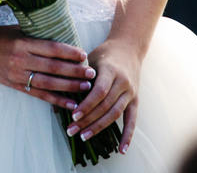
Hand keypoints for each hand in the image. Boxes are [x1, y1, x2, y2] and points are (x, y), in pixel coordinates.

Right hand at [0, 20, 95, 110]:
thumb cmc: (0, 34)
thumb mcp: (18, 29)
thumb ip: (37, 35)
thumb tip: (62, 36)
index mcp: (22, 43)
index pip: (50, 48)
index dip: (69, 52)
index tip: (83, 54)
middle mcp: (20, 60)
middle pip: (52, 68)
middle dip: (74, 71)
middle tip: (91, 72)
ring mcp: (17, 75)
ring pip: (48, 84)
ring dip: (68, 87)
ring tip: (85, 87)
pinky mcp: (15, 86)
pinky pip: (38, 95)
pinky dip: (55, 100)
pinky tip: (70, 104)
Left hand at [65, 37, 140, 155]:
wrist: (129, 47)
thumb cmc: (105, 53)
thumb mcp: (92, 57)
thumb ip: (81, 74)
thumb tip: (61, 91)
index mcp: (110, 70)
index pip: (99, 92)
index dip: (86, 105)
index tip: (73, 115)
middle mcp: (123, 82)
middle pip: (105, 106)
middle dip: (88, 120)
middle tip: (72, 130)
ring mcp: (130, 92)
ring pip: (115, 114)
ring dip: (99, 127)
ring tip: (84, 136)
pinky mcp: (135, 100)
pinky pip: (132, 120)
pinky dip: (127, 136)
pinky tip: (121, 150)